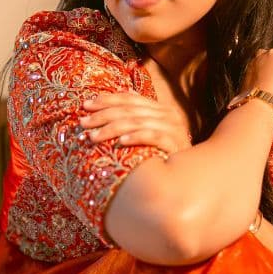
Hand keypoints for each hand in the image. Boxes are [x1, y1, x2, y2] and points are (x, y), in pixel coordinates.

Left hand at [77, 91, 192, 156]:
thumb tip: (116, 99)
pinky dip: (135, 137)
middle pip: (129, 110)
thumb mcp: (151, 132)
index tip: (85, 105)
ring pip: (137, 122)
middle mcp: (168, 114)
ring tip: (93, 136)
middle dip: (103, 115)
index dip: (106, 100)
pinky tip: (120, 142)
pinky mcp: (175, 144)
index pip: (129, 98)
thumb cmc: (165, 154)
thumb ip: (137, 117)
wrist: (189, 174)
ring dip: (111, 128)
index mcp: (160, 108)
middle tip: (83, 123)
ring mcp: (173, 128)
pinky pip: (152, 137)